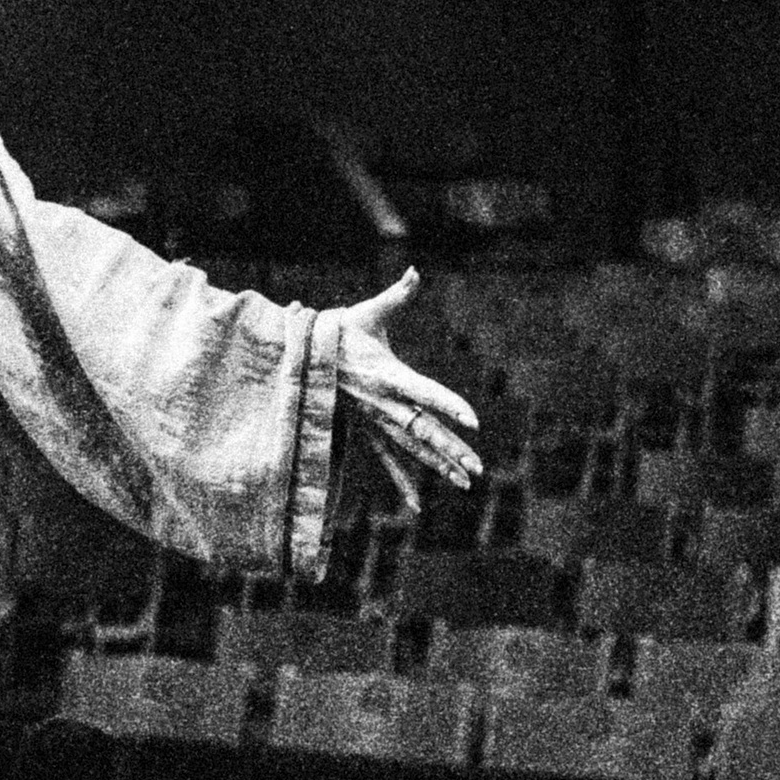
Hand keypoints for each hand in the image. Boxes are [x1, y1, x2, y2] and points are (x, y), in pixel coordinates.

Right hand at [333, 271, 482, 511]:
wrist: (301, 356)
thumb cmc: (338, 331)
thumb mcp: (367, 312)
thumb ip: (397, 295)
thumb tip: (416, 272)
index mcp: (386, 374)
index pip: (424, 391)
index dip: (449, 404)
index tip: (475, 421)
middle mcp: (382, 403)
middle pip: (422, 429)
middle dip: (451, 449)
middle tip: (479, 468)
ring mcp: (375, 420)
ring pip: (411, 448)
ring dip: (438, 465)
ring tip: (466, 483)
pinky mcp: (367, 429)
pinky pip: (387, 459)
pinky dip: (402, 482)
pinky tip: (418, 507)